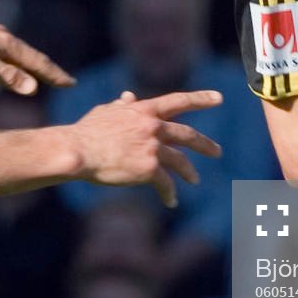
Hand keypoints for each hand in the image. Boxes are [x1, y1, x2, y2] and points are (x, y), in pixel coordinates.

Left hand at [0, 4, 74, 94]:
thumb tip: (34, 89)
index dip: (55, 75)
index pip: (38, 62)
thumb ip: (7, 76)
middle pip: (29, 58)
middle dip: (45, 72)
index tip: (71, 83)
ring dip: (23, 71)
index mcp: (8, 44)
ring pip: (12, 58)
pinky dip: (3, 69)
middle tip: (62, 81)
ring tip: (33, 82)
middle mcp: (2, 38)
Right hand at [69, 89, 223, 207]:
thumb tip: (129, 96)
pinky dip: (169, 193)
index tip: (218, 97)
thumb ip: (121, 105)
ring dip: (189, 172)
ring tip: (195, 180)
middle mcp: (153, 126)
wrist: (79, 151)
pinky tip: (171, 201)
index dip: (200, 98)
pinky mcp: (148, 168)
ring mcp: (152, 147)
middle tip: (217, 152)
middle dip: (205, 144)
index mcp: (144, 110)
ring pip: (180, 161)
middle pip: (187, 134)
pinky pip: (165, 183)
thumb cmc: (87, 132)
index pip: (178, 100)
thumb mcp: (106, 112)